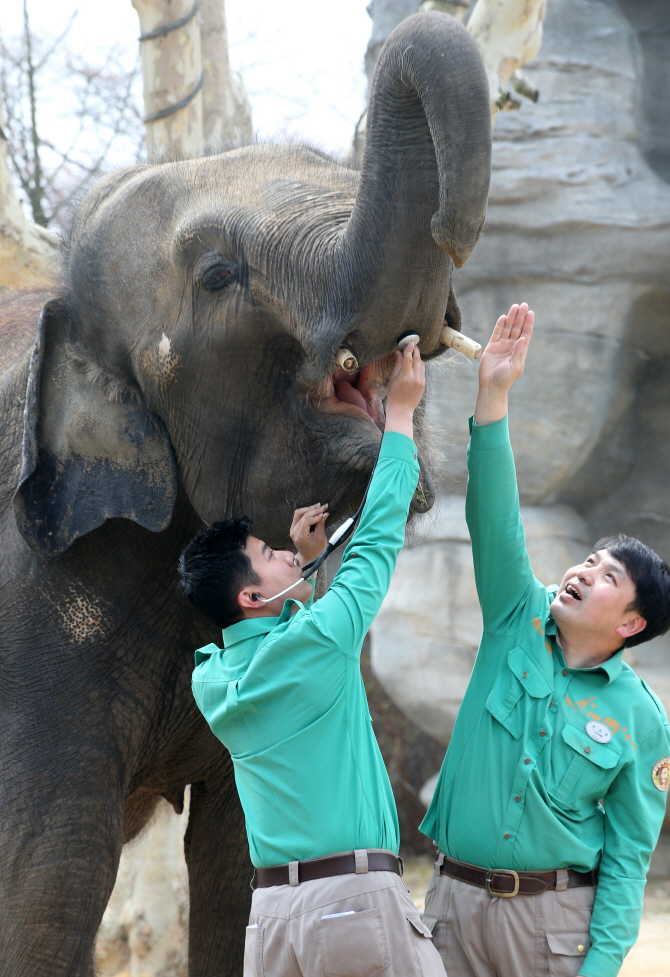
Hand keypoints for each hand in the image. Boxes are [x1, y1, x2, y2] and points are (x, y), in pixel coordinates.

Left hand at [289, 503, 327, 565]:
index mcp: (300, 536)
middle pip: (302, 515)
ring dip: (309, 509)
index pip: (306, 521)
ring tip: (319, 506)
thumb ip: (321, 525)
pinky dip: (306, 512)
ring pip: (298, 513)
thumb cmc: (316, 550)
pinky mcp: (293, 527)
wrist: (308, 556)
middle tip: (324, 506)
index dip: (315, 515)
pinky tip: (314, 509)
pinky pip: (298, 516)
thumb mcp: (320, 538)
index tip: (324, 513)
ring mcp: (292, 529)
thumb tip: (324, 513)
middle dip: (314, 510)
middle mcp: (294, 532)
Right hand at [385, 342, 424, 438]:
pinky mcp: (424, 384)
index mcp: (405, 376)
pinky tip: (415, 365)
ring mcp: (421, 381)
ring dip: (418, 358)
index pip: (408, 359)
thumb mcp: (393, 379)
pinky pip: (423, 371)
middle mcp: (415, 378)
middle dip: (415, 351)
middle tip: (413, 345)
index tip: (409, 343)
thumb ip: (397, 365)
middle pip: (417, 360)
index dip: (409, 350)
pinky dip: (419, 366)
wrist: (401, 410)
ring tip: (413, 354)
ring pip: (422, 365)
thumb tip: (398, 352)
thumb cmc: (393, 395)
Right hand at [474, 303, 533, 424]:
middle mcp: (512, 346)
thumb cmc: (505, 379)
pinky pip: (496, 333)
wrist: (491, 386)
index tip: (530, 312)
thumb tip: (523, 338)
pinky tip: (503, 317)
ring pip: (507, 328)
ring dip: (511, 318)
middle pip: (517, 328)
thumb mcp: (515, 367)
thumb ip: (519, 352)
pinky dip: (500, 325)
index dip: (528, 323)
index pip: (526, 333)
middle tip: (523, 304)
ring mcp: (502, 346)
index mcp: (520, 351)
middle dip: (520, 316)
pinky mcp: (492, 347)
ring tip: (514, 306)